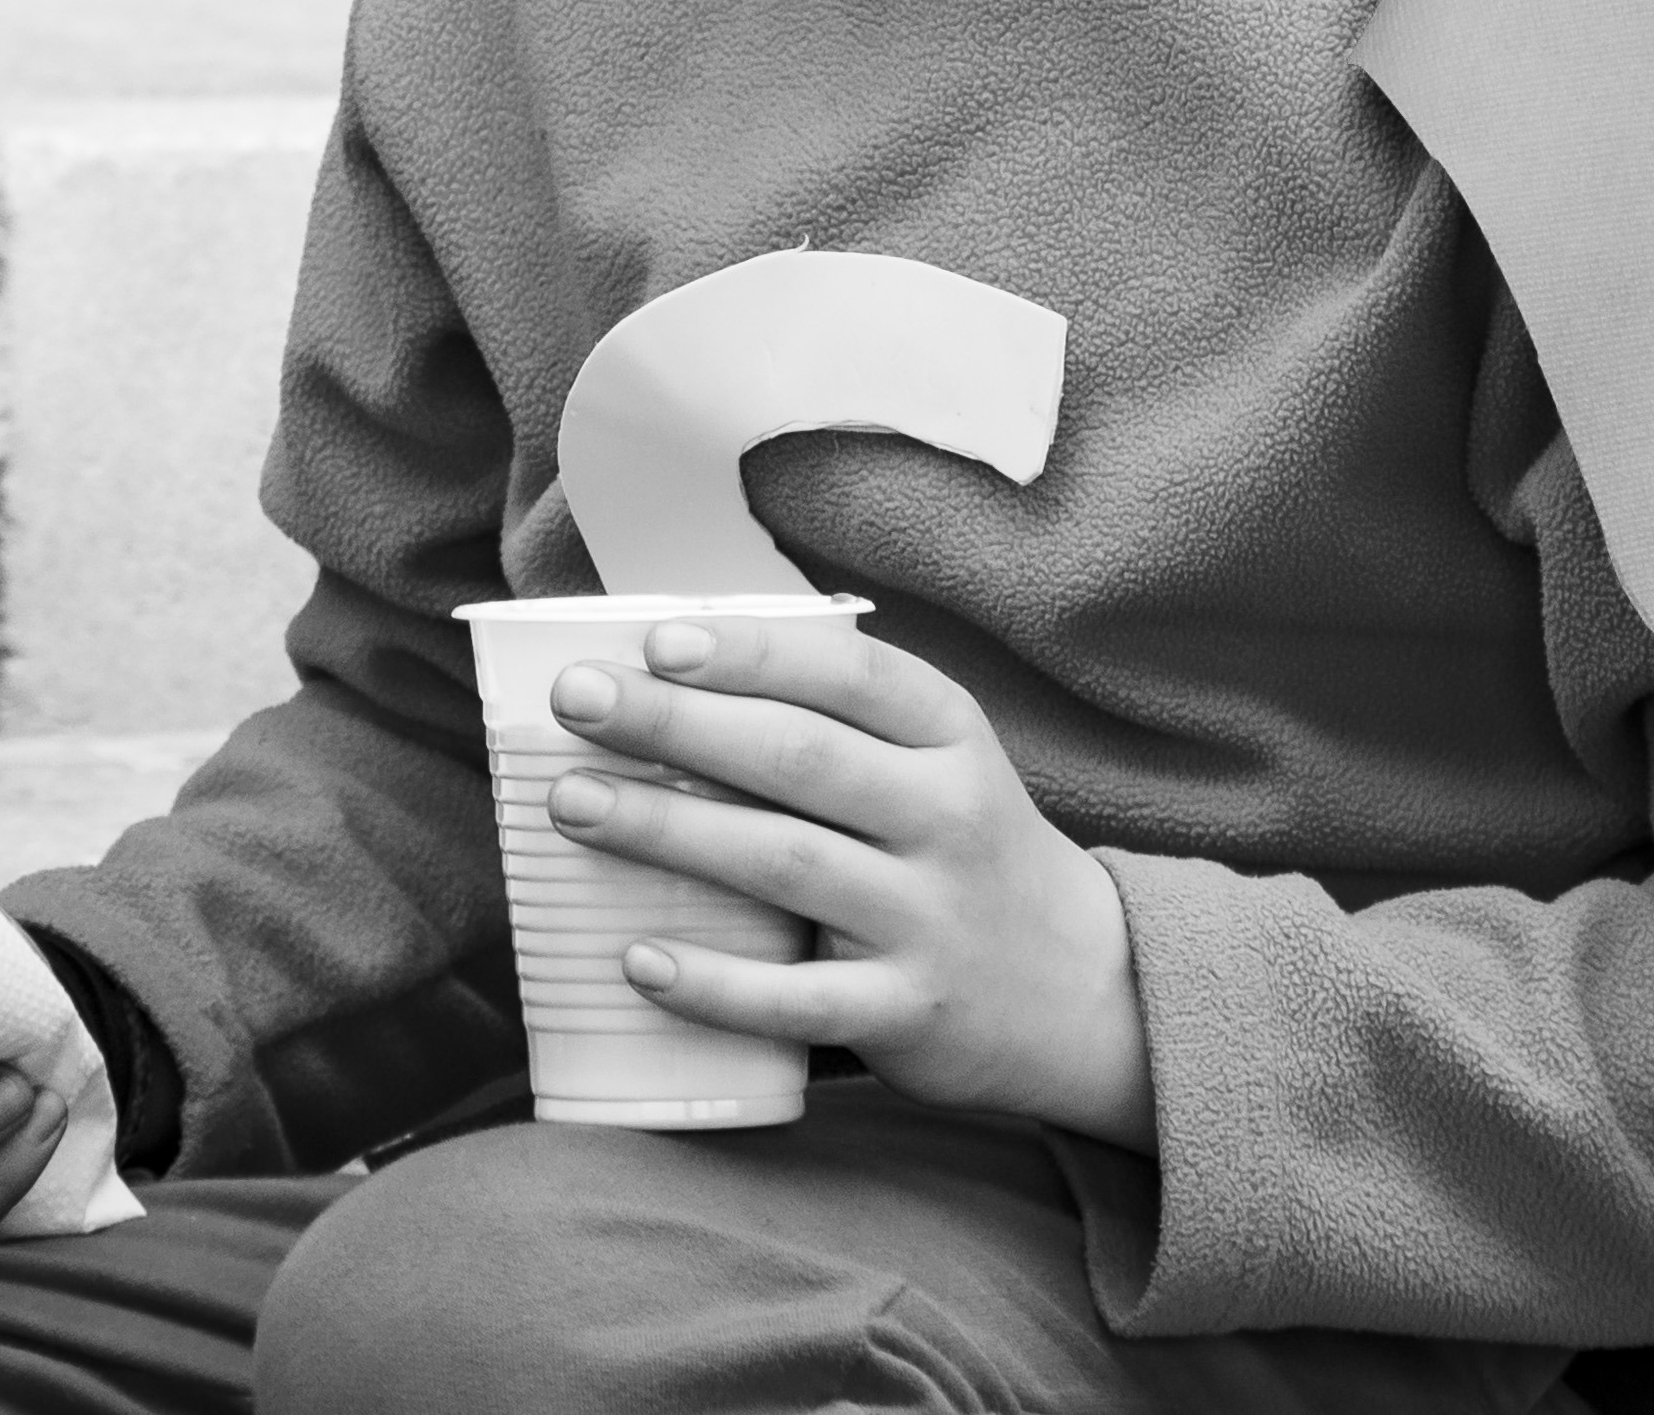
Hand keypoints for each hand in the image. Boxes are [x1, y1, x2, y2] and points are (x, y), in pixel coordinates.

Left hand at [545, 610, 1158, 1147]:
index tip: (656, 639)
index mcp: (952, 736)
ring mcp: (931, 918)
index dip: (752, 655)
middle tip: (577, 699)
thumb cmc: (966, 851)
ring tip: (571, 804)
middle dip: (677, 724)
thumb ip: (839, 722)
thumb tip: (669, 671)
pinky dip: (713, 983)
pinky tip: (637, 958)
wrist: (1083, 990)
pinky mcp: (908, 1014)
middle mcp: (947, 817)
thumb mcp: (940, 763)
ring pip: (785, 863)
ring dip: (669, 831)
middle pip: (799, 759)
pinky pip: (798, 1000)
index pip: (850, 675)